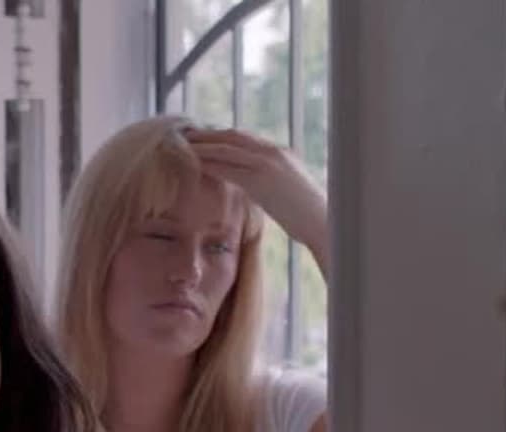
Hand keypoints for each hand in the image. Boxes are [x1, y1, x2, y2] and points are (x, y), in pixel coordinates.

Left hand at [184, 127, 331, 273]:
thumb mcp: (287, 189)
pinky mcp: (261, 180)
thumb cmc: (307, 214)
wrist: (323, 222)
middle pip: (233, 135)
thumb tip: (254, 184)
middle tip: (186, 134)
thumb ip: (269, 181)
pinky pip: (229, 168)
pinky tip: (194, 164)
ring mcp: (267, 164)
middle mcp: (273, 152)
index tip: (203, 135)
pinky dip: (210, 164)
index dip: (221, 134)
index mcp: (280, 152)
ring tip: (182, 146)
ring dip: (204, 146)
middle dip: (208, 134)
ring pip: (228, 148)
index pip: (244, 137)